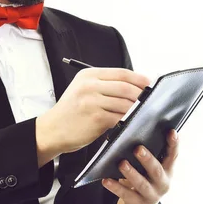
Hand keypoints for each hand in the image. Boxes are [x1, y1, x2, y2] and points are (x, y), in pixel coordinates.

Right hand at [36, 68, 150, 161]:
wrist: (51, 130)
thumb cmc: (71, 112)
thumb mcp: (82, 90)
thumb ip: (104, 85)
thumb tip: (134, 86)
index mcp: (88, 75)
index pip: (121, 73)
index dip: (139, 78)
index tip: (150, 85)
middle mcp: (90, 85)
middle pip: (126, 87)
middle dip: (142, 95)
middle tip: (151, 102)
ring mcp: (92, 101)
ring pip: (125, 103)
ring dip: (137, 109)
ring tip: (143, 114)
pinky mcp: (95, 118)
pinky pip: (119, 118)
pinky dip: (128, 121)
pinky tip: (132, 124)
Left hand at [102, 129, 178, 203]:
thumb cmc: (144, 178)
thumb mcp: (150, 167)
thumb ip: (149, 153)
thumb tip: (136, 130)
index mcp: (167, 170)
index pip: (173, 155)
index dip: (173, 144)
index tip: (172, 131)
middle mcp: (162, 183)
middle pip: (156, 170)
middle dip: (147, 159)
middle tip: (138, 149)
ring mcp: (151, 196)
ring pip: (141, 184)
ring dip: (131, 173)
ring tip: (122, 164)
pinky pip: (125, 195)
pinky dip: (115, 187)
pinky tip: (106, 180)